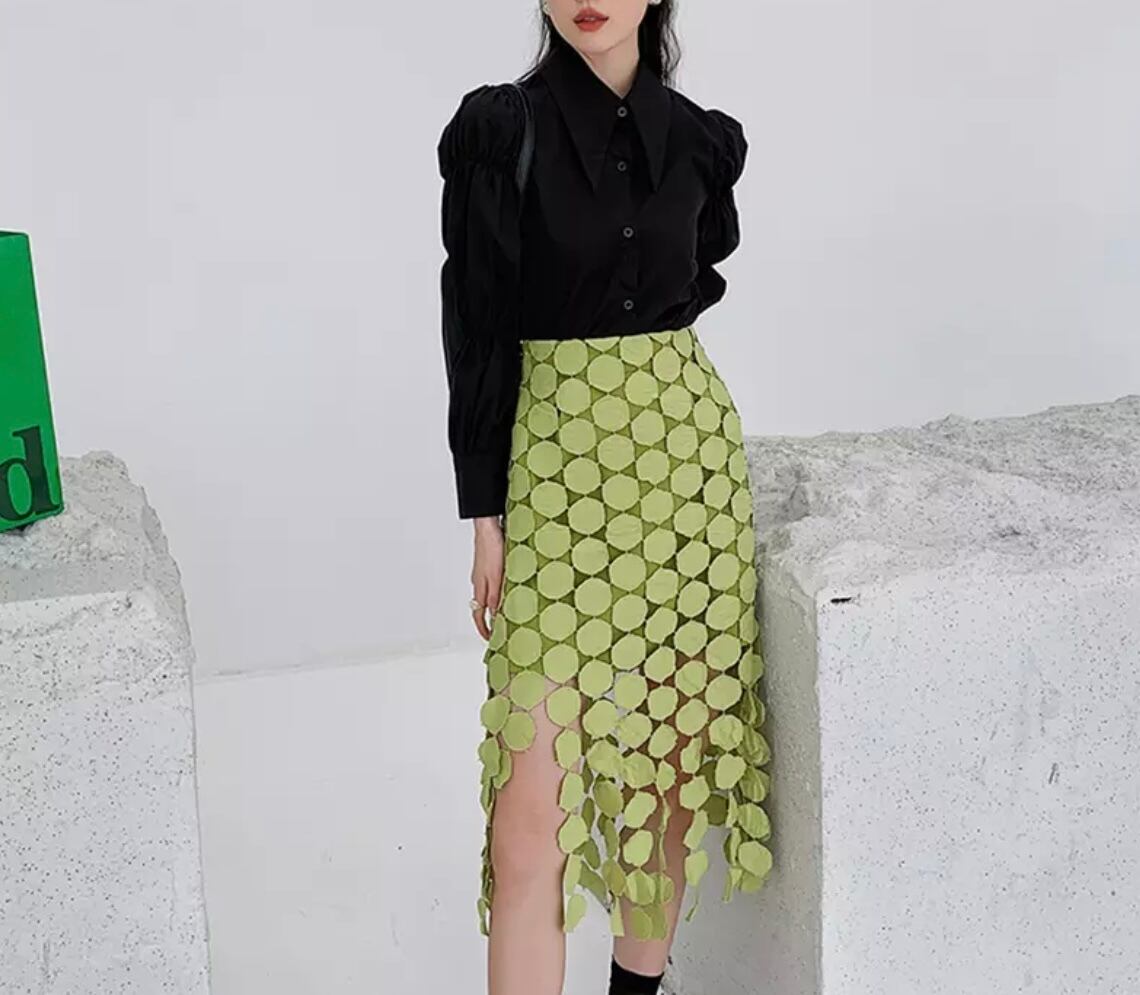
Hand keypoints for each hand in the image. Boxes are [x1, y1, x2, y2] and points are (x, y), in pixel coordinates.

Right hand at [470, 515, 504, 639]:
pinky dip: (500, 591)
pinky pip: (492, 584)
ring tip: (510, 611)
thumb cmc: (491, 547)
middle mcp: (480, 582)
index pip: (479, 616)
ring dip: (497, 605)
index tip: (491, 640)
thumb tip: (497, 615)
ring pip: (489, 595)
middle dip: (491, 620)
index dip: (484, 630)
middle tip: (502, 629)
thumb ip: (496, 595)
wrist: (488, 525)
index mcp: (480, 587)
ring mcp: (484, 572)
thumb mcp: (497, 575)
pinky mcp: (489, 564)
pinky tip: (510, 588)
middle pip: (484, 607)